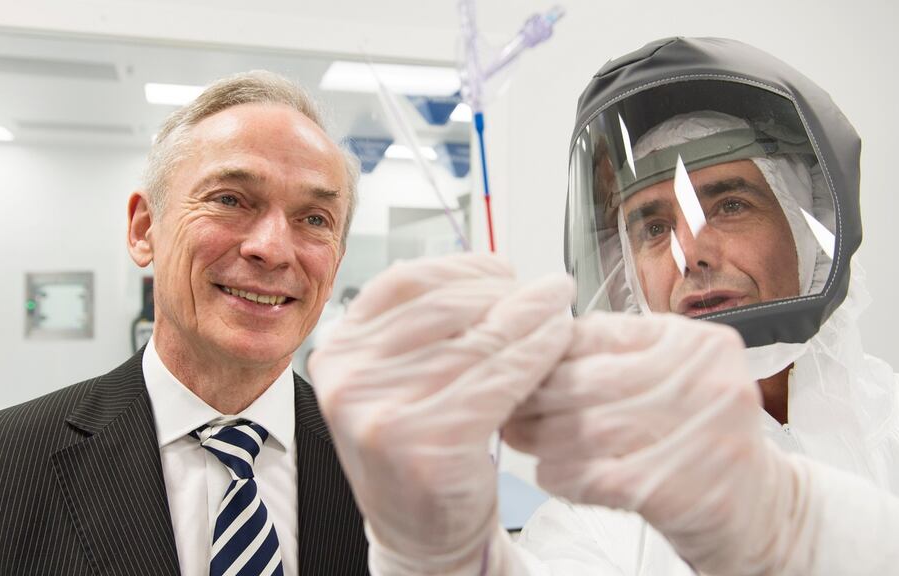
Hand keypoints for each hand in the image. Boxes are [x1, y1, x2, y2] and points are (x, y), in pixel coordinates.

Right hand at [309, 253, 573, 573]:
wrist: (422, 532)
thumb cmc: (420, 448)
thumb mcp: (402, 378)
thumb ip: (424, 326)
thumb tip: (488, 271)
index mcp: (339, 351)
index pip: (403, 282)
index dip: (462, 267)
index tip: (503, 270)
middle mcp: (349, 379)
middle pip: (445, 306)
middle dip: (505, 291)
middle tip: (547, 289)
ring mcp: (382, 414)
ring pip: (478, 340)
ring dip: (531, 317)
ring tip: (560, 308)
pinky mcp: (426, 444)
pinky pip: (499, 378)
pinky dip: (536, 352)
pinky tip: (558, 341)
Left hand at [505, 312, 804, 574]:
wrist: (759, 509)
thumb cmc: (698, 439)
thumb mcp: (670, 379)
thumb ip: (616, 356)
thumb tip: (532, 345)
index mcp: (695, 342)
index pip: (599, 333)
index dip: (546, 352)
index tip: (517, 366)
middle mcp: (706, 379)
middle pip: (588, 381)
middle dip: (536, 397)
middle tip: (507, 407)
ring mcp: (702, 433)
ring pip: (588, 429)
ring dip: (543, 438)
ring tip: (523, 440)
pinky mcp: (686, 488)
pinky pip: (599, 476)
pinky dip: (564, 475)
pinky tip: (553, 474)